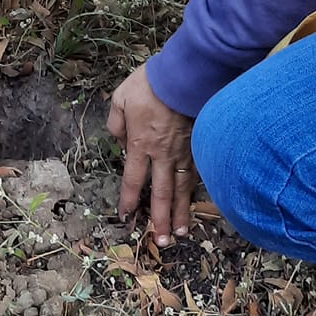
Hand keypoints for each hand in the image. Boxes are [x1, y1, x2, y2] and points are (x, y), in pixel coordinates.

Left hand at [108, 62, 194, 245]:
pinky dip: (195, 192)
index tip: (126, 216)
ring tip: (180, 233)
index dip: (130, 200)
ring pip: (183, 189)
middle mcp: (163, 154)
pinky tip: (195, 204)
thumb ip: (116, 123)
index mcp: (140, 144)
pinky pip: (196, 174)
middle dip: (160, 219)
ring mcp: (184, 151)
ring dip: (181, 213)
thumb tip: (119, 140)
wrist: (184, 73)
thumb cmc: (150, 83)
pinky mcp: (199, 145)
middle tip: (160, 242)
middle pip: (161, 193)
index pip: (133, 180)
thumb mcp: (120, 98)